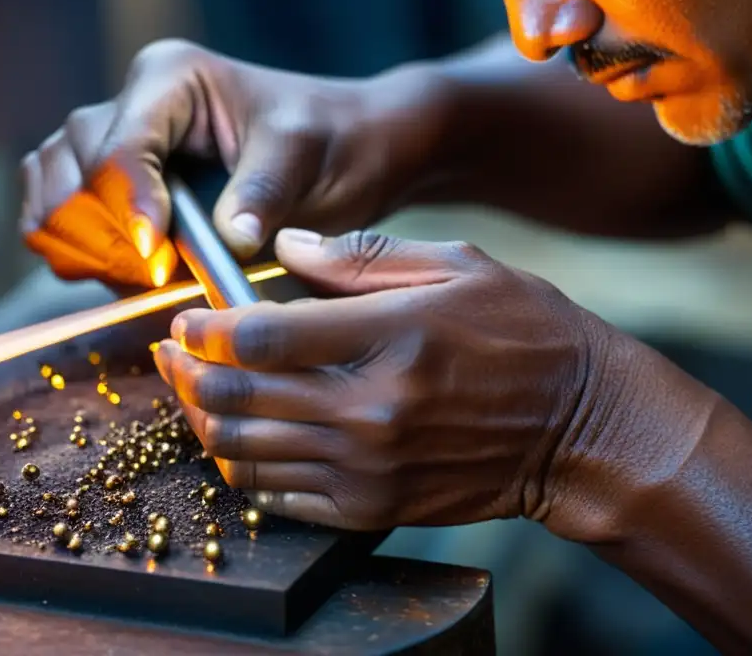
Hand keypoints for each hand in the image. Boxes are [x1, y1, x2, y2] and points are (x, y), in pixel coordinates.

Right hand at [20, 39, 446, 287]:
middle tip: (159, 277)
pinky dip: (81, 253)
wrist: (346, 151)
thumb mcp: (306, 158)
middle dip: (106, 237)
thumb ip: (263, 192)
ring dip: (85, 247)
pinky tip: (129, 276)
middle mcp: (130, 105)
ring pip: (52, 195)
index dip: (128, 211)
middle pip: (70, 176)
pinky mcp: (114, 185)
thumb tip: (230, 239)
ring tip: (146, 277)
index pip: (118, 150)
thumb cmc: (331, 141)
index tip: (157, 262)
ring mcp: (116, 144)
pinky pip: (62, 218)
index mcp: (169, 79)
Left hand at [153, 229, 615, 532]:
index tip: (186, 319)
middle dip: (185, 374)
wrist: (582, 428)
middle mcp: (369, 409)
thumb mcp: (458, 266)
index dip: (205, 328)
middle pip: (237, 396)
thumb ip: (362, 255)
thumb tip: (286, 244)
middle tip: (169, 355)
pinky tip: (237, 442)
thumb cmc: (527, 333)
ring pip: (245, 451)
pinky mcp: (372, 507)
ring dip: (203, 422)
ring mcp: (368, 466)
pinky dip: (244, 468)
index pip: (260, 337)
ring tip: (191, 395)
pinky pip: (278, 496)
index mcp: (388, 336)